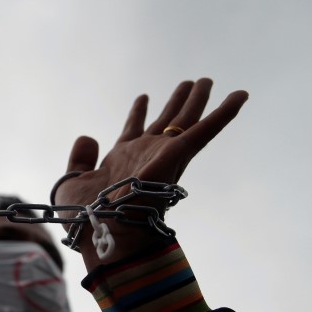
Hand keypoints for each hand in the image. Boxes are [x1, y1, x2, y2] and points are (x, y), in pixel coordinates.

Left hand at [55, 78, 247, 265]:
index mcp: (123, 160)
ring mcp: (163, 155)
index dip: (138, 113)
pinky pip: (205, 130)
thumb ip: (79, 159)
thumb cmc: (85, 218)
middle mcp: (146, 155)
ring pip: (186, 121)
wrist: (102, 231)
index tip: (143, 97)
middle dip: (177, 102)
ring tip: (205, 80)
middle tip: (190, 82)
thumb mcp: (71, 182)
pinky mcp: (176, 156)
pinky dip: (224, 113)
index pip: (133, 130)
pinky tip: (240, 94)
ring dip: (197, 101)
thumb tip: (87, 137)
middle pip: (167, 122)